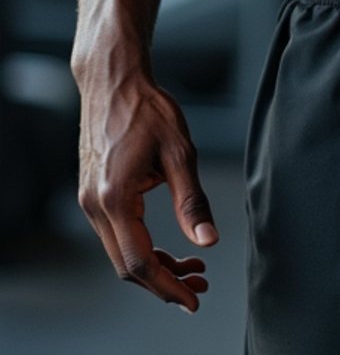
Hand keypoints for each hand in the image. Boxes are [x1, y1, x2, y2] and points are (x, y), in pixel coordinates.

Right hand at [77, 72, 218, 312]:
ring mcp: (89, 201)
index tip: (193, 299)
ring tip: (191, 268)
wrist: (113, 81)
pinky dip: (141, 247)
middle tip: (199, 285)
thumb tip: (208, 241)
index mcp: (115, 198)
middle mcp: (95, 206)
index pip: (140, 262)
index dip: (168, 287)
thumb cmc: (147, 108)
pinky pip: (115, 235)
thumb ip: (192, 200)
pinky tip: (167, 245)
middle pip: (127, 266)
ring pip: (120, 253)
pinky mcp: (92, 194)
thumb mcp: (180, 151)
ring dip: (154, 266)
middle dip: (163, 283)